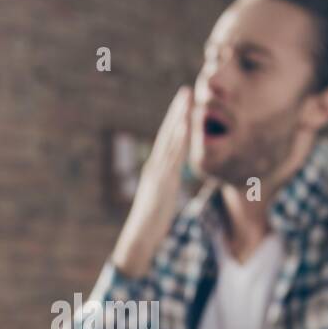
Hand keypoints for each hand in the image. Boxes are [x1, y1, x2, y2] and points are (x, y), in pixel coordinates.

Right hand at [112, 86, 191, 277]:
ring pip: (169, 142)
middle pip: (166, 135)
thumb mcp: (163, 200)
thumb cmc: (151, 224)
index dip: (174, 122)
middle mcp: (154, 167)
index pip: (165, 141)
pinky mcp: (162, 182)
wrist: (140, 238)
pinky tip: (186, 126)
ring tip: (187, 101)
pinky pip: (173, 157)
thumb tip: (174, 181)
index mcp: (155, 171)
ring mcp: (157, 173)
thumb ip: (168, 186)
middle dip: (176, 112)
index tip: (182, 104)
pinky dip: (179, 140)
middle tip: (185, 90)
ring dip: (179, 120)